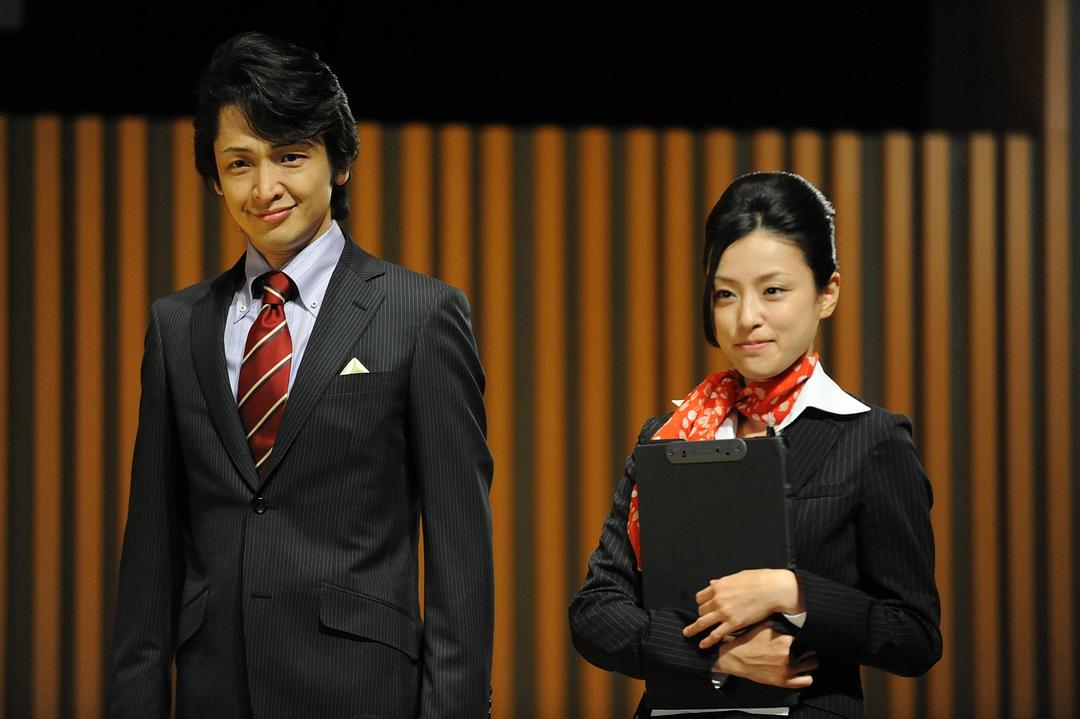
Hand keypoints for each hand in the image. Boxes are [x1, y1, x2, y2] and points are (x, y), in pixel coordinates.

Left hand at [682, 569, 802, 648]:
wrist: (772, 589)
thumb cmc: (758, 580)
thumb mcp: (736, 577)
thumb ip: (722, 582)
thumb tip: (712, 583)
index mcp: (718, 587)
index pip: (701, 597)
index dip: (702, 603)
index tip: (704, 607)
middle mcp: (718, 599)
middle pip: (702, 610)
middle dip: (703, 615)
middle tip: (706, 619)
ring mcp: (724, 612)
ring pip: (703, 622)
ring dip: (694, 629)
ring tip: (688, 634)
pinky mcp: (733, 623)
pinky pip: (716, 634)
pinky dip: (707, 640)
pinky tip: (702, 645)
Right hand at [713, 622, 817, 688]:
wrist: (734, 657)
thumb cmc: (748, 640)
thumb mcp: (762, 625)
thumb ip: (778, 620)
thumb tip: (791, 612)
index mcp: (784, 640)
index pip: (807, 636)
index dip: (806, 635)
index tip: (804, 635)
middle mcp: (787, 656)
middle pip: (812, 650)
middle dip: (808, 647)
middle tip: (802, 645)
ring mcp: (786, 670)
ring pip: (812, 664)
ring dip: (809, 660)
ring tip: (803, 657)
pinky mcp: (783, 681)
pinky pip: (806, 680)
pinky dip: (807, 675)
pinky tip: (801, 670)